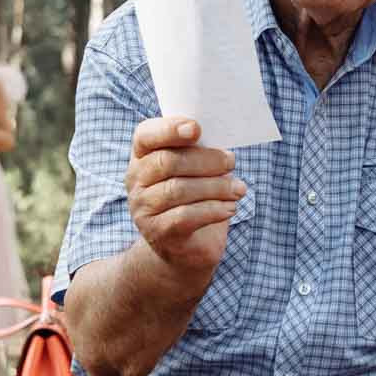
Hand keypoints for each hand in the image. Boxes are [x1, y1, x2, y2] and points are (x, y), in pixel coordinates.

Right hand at [126, 116, 243, 275]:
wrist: (184, 247)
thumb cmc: (193, 198)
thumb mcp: (195, 170)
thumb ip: (199, 151)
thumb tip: (222, 142)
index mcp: (142, 156)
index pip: (145, 135)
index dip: (169, 129)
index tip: (197, 129)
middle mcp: (136, 180)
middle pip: (167, 162)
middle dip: (205, 160)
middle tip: (231, 161)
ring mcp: (143, 208)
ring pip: (178, 189)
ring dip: (215, 186)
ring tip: (239, 189)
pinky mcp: (157, 232)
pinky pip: (185, 216)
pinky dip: (213, 210)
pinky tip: (230, 208)